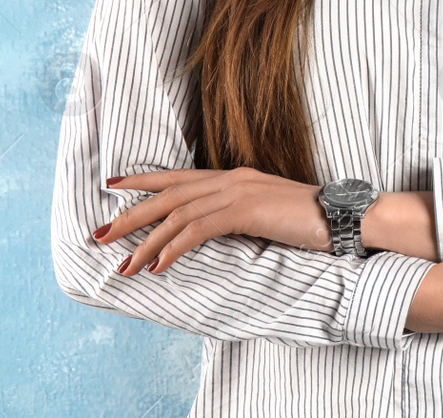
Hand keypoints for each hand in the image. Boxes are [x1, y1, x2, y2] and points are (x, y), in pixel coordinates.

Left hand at [93, 167, 329, 274]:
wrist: (344, 214)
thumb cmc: (311, 219)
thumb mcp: (268, 214)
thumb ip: (240, 215)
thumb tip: (213, 232)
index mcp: (235, 177)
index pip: (179, 177)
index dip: (143, 181)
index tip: (112, 187)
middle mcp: (232, 178)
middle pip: (168, 194)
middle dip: (130, 215)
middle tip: (99, 235)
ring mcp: (239, 191)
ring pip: (177, 214)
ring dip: (146, 242)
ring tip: (124, 265)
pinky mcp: (246, 210)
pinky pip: (199, 229)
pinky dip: (174, 248)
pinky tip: (158, 267)